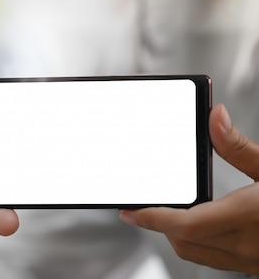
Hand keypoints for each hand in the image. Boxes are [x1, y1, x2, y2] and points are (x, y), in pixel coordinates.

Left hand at [120, 104, 258, 274]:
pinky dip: (201, 243)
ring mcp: (254, 261)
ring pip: (199, 255)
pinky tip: (204, 223)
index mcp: (247, 219)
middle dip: (160, 225)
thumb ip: (240, 146)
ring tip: (171, 211)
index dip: (151, 219)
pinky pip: (218, 260)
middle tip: (149, 204)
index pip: (183, 226)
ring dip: (179, 236)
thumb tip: (214, 117)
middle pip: (183, 244)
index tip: (130, 210)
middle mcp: (248, 247)